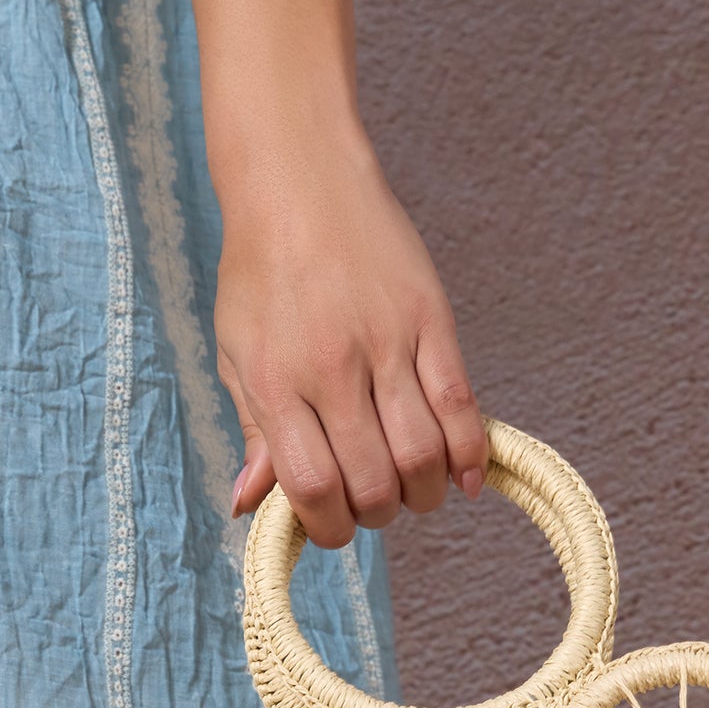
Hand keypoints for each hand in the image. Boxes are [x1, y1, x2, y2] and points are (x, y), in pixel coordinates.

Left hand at [214, 127, 485, 547]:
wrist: (300, 179)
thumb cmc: (260, 272)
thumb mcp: (238, 354)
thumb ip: (255, 432)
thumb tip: (250, 507)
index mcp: (277, 382)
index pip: (312, 487)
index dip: (328, 528)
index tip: (333, 526)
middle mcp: (332, 368)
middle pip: (373, 481)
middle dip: (376, 514)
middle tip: (374, 504)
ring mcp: (387, 342)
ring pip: (422, 454)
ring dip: (423, 493)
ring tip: (413, 490)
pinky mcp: (430, 319)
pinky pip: (461, 404)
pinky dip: (470, 454)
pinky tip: (466, 478)